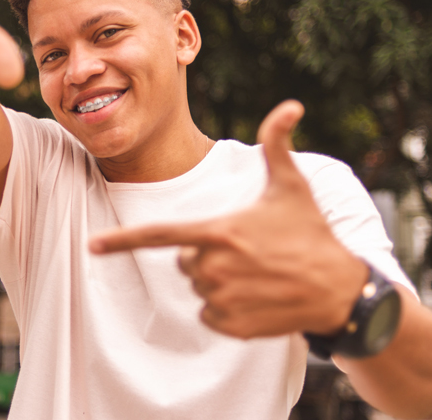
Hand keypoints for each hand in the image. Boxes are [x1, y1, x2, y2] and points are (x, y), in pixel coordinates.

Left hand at [90, 100, 369, 338]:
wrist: (339, 290)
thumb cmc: (311, 233)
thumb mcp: (293, 186)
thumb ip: (278, 144)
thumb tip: (291, 104)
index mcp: (220, 231)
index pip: (159, 235)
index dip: (122, 241)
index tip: (92, 247)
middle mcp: (215, 268)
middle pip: (184, 262)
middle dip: (205, 255)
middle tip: (246, 251)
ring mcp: (223, 300)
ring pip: (198, 288)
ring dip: (218, 282)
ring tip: (256, 273)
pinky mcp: (233, 327)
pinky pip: (208, 315)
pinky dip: (225, 309)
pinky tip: (255, 298)